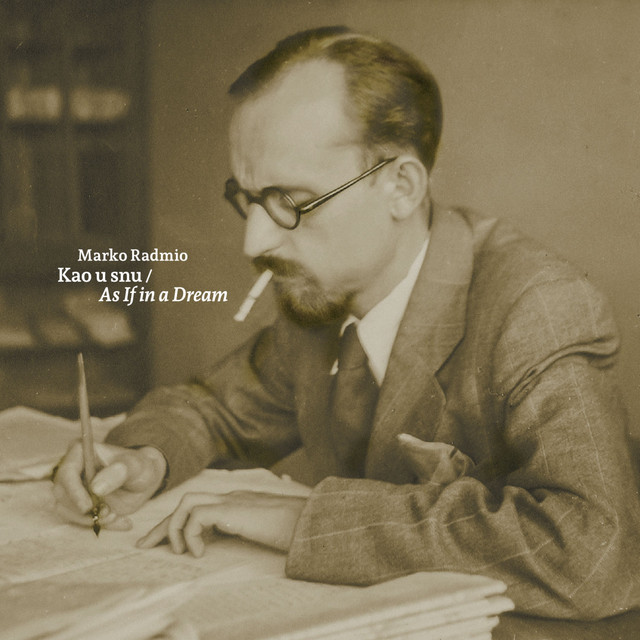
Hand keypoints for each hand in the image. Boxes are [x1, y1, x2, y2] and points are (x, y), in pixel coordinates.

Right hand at [53, 442, 166, 530]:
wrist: (142, 479)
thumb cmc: (139, 467)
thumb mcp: (136, 467)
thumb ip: (119, 472)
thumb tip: (95, 487)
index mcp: (81, 451)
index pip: (67, 472)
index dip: (74, 492)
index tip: (88, 508)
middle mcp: (71, 469)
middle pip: (62, 494)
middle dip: (83, 510)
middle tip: (109, 514)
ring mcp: (71, 488)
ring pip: (66, 510)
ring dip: (90, 520)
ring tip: (116, 516)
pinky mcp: (76, 504)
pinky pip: (78, 520)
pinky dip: (99, 525)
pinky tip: (120, 521)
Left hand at [136, 491, 306, 554]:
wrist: (311, 522)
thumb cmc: (295, 528)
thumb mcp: (265, 530)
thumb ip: (248, 526)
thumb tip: (233, 530)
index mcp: (237, 502)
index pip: (198, 506)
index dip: (177, 523)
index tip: (162, 543)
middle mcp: (231, 497)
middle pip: (186, 502)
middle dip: (162, 525)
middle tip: (144, 545)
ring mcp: (232, 501)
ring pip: (187, 503)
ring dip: (175, 528)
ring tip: (179, 552)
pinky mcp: (232, 509)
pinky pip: (196, 516)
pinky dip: (190, 535)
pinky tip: (199, 554)